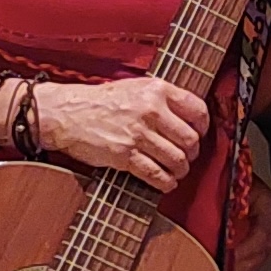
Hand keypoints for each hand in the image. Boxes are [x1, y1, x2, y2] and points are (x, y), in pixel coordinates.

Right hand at [34, 78, 208, 190]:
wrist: (67, 113)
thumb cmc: (100, 101)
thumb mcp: (135, 87)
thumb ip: (162, 98)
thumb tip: (188, 115)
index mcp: (157, 90)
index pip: (197, 110)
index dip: (203, 127)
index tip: (200, 134)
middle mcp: (151, 111)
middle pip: (190, 139)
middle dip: (192, 153)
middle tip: (187, 157)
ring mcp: (138, 134)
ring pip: (177, 159)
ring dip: (180, 170)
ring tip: (176, 172)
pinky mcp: (125, 155)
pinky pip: (156, 174)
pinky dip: (165, 183)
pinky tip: (165, 183)